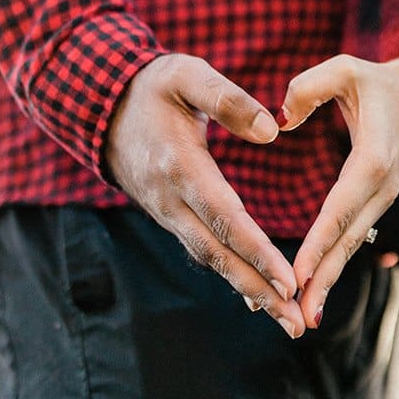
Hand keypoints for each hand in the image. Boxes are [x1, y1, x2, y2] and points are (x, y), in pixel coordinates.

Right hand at [105, 53, 304, 336]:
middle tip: (296, 323)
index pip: (224, 217)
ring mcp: (167, 211)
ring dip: (249, 290)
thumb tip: (271, 132)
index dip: (257, 250)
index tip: (289, 279)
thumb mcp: (187, 75)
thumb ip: (227, 98)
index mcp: (180, 165)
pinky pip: (202, 250)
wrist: (102, 105)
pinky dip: (231, 273)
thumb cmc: (154, 86)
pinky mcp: (170, 215)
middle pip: (219, 253)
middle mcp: (171, 199)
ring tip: (286, 318)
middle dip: (259, 289)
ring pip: (210, 259)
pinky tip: (257, 294)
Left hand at [284, 49, 398, 329]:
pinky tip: (315, 288)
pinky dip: (334, 263)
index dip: (321, 241)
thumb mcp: (344, 68)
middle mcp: (382, 186)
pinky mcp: (376, 202)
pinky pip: (352, 236)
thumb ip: (309, 87)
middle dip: (324, 277)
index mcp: (373, 158)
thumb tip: (280, 120)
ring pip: (352, 244)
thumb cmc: (376, 81)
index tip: (301, 273)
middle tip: (298, 314)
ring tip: (303, 313)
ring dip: (328, 278)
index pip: (342, 206)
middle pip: (349, 238)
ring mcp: (382, 197)